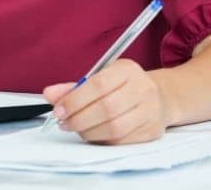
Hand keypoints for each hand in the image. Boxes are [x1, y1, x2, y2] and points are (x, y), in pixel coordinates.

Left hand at [42, 59, 170, 144]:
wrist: (160, 97)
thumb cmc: (124, 86)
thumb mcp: (102, 77)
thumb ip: (74, 87)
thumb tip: (49, 94)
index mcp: (127, 70)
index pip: (98, 84)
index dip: (75, 99)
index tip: (58, 109)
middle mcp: (143, 88)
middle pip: (106, 109)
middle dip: (79, 118)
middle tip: (64, 122)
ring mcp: (150, 111)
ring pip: (114, 128)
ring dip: (88, 131)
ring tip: (76, 128)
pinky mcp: (152, 131)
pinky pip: (121, 141)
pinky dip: (102, 140)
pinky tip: (92, 134)